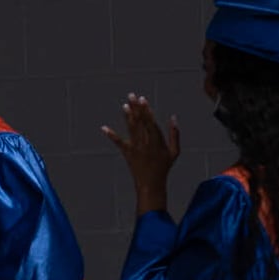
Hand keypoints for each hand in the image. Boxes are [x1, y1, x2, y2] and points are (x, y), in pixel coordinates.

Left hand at [102, 94, 180, 214]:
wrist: (151, 184)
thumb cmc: (164, 167)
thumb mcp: (174, 151)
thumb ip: (174, 134)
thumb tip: (173, 118)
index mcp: (157, 141)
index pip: (150, 122)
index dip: (146, 110)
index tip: (143, 99)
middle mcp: (145, 143)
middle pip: (140, 122)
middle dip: (136, 108)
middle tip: (132, 95)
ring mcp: (135, 148)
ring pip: (131, 129)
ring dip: (127, 116)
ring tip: (124, 105)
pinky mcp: (127, 153)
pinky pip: (118, 143)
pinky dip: (111, 135)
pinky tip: (104, 128)